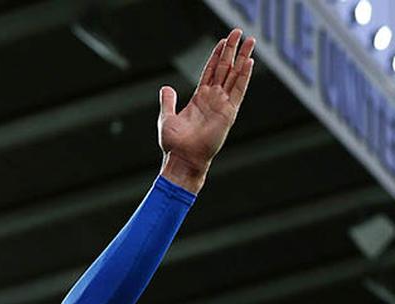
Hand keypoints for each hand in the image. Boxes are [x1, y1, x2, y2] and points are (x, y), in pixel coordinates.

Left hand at [158, 29, 255, 192]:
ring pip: (235, 75)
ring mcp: (223, 104)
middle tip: (239, 32)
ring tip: (250, 41)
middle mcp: (213, 99)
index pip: (211, 71)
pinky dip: (244, 76)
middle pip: (226, 68)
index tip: (223, 41)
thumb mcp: (167, 118)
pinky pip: (238, 91)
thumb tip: (166, 88)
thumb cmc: (174, 143)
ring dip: (242, 58)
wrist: (183, 158)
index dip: (217, 56)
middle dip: (232, 50)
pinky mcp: (229, 112)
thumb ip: (168, 102)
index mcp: (200, 98)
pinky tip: (249, 62)